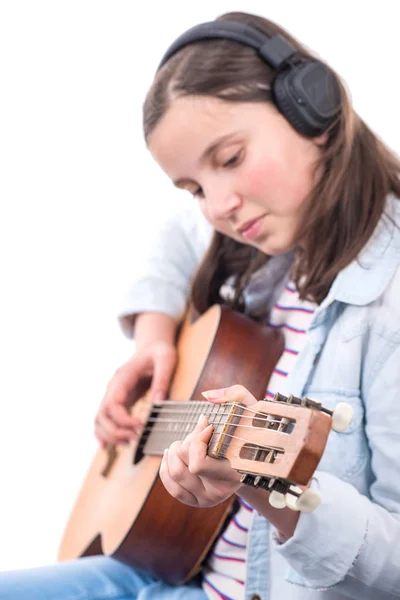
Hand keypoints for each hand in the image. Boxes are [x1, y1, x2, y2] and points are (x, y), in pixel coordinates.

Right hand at [95, 340, 176, 447]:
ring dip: (110, 435)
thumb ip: (162, 379)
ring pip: (99, 420)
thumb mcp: (166, 359)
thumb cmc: (160, 352)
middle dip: (116, 431)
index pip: (113, 404)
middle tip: (135, 438)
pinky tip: (107, 447)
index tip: (140, 427)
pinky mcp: (119, 401)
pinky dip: (103, 434)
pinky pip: (104, 419)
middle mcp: (113, 387)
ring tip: (129, 443)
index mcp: (122, 377)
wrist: (153, 346)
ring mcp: (114, 394)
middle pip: (102, 415)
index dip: (123, 420)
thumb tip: (158, 404)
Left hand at [160, 384, 256, 506]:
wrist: (257, 459)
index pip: (198, 463)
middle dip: (187, 442)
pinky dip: (165, 468)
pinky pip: (172, 488)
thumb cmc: (252, 430)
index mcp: (233, 473)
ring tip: (184, 441)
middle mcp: (220, 491)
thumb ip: (234, 395)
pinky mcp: (197, 501)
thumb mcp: (250, 409)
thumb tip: (207, 395)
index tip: (209, 427)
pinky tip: (171, 453)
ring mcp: (207, 499)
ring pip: (175, 474)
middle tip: (199, 431)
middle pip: (184, 465)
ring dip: (174, 453)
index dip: (197, 440)